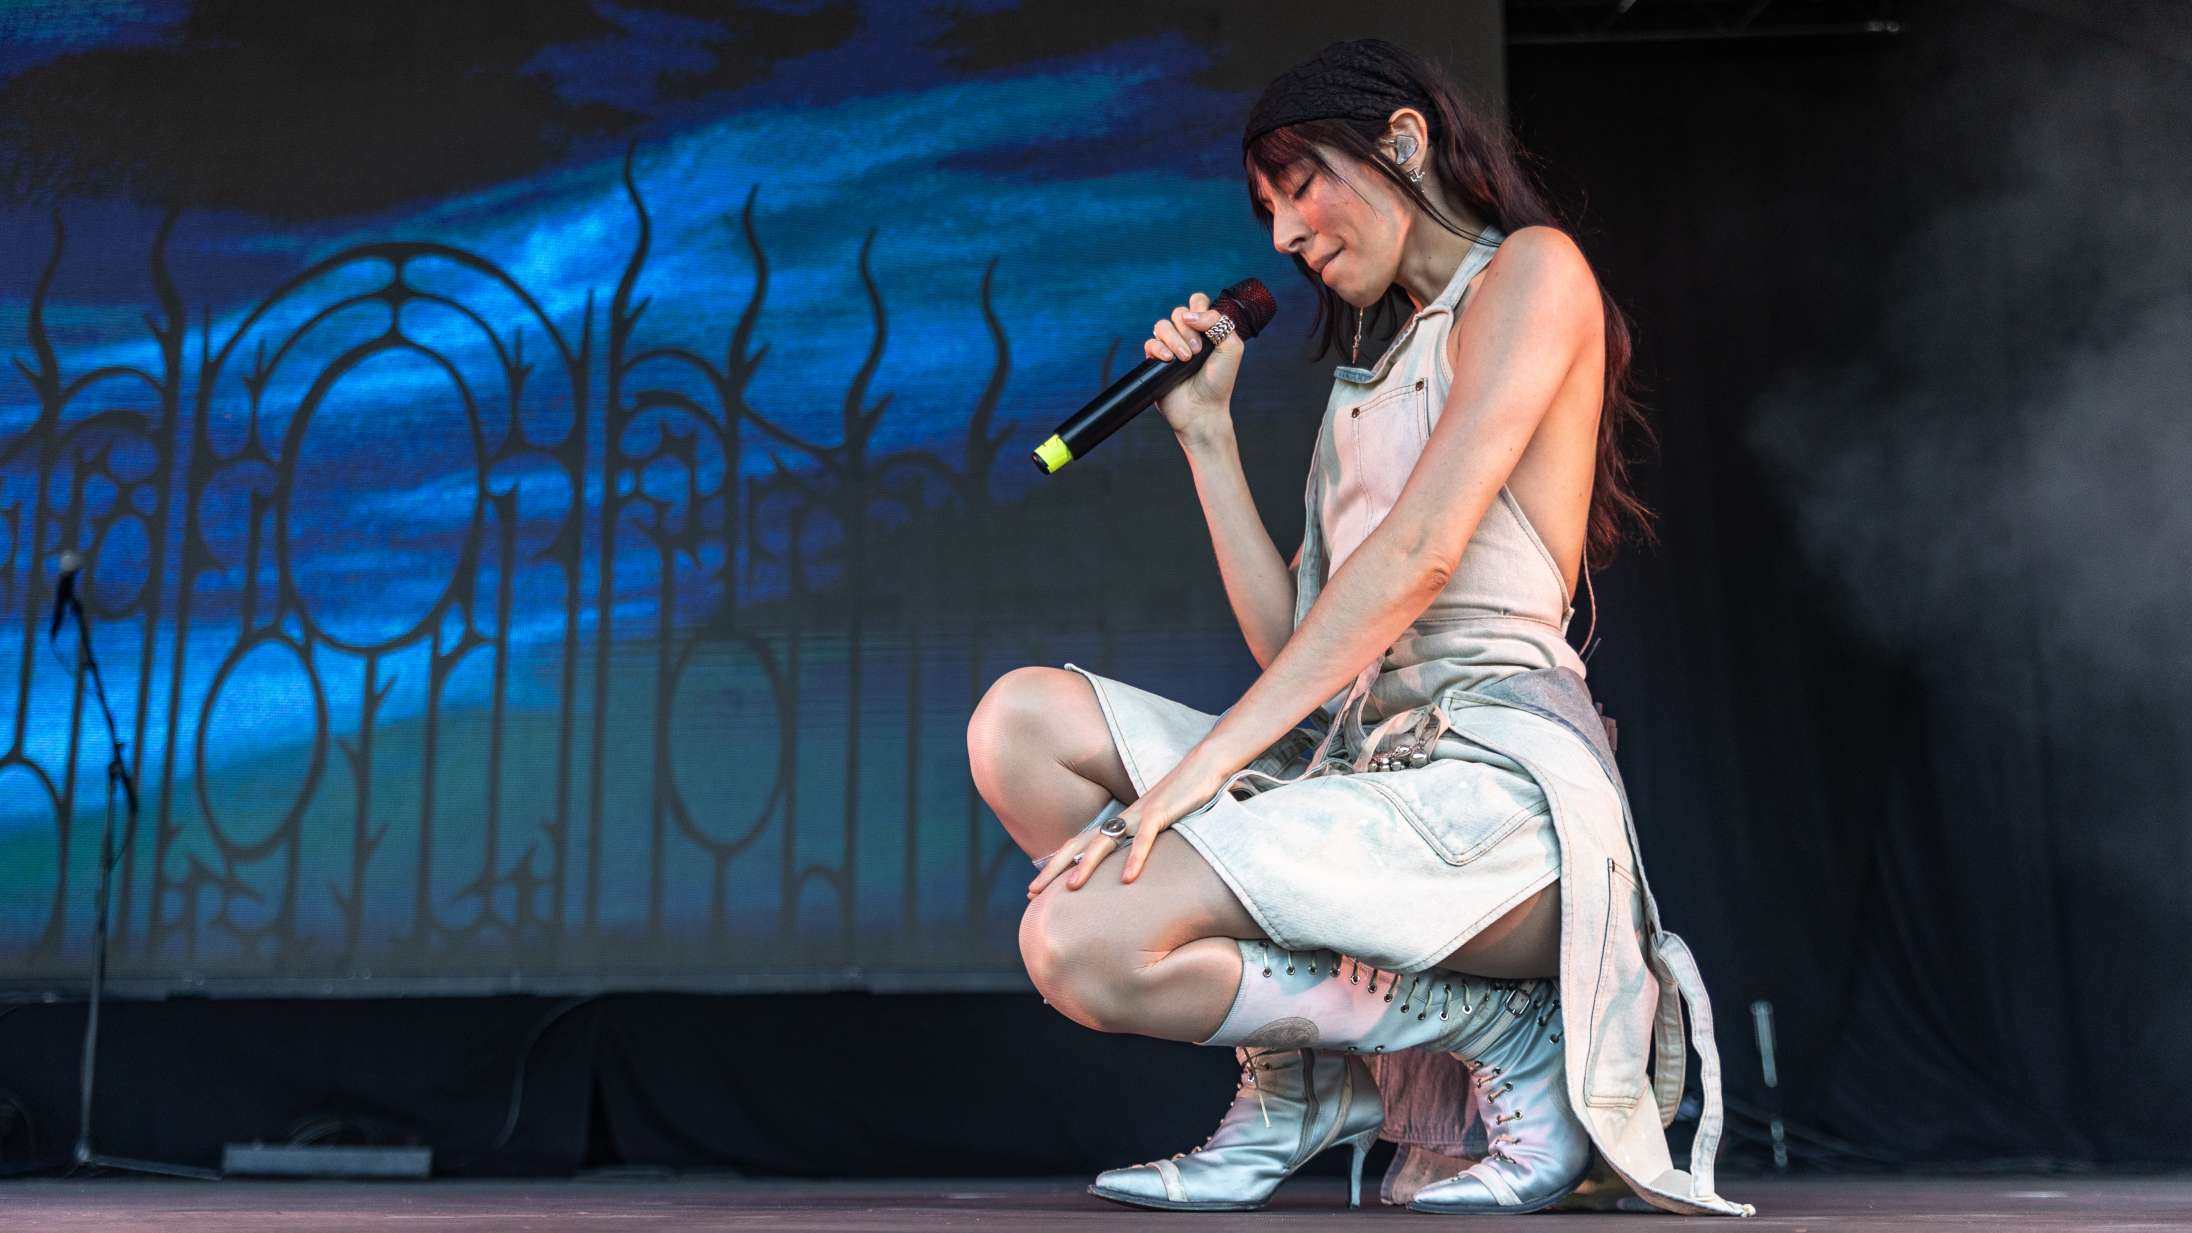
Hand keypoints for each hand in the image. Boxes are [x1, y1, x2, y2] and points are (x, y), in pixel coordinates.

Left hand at [1026, 747, 1236, 895]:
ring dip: (1087, 864)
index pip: (1079, 843)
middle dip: (1055, 868)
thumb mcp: (1159, 825)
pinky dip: (1136, 858)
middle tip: (1031, 891)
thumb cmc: (1184, 797)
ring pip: (1106, 840)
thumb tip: (1131, 869)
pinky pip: (1145, 838)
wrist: (1205, 766)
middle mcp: (1124, 817)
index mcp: (1120, 821)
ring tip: (1071, 888)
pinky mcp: (1163, 811)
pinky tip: (1127, 880)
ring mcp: (1141, 814)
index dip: (1057, 864)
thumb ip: (1143, 842)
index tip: (1036, 887)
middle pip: (1080, 843)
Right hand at [1144, 291, 1244, 438]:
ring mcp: (1170, 347)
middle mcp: (1187, 335)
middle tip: (1197, 351)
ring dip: (1175, 340)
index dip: (1199, 307)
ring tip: (1185, 359)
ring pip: (1162, 325)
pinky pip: (1150, 342)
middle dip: (1188, 330)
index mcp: (1206, 329)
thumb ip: (1218, 322)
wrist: (1202, 409)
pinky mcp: (1155, 360)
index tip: (1203, 324)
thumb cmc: (1219, 381)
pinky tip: (1169, 360)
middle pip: (1179, 312)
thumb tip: (1190, 315)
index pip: (1197, 302)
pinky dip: (1159, 349)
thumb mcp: (1231, 347)